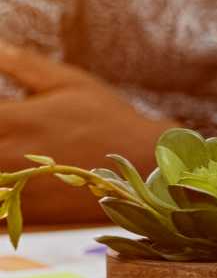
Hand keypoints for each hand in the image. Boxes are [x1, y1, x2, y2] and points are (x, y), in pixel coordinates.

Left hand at [0, 44, 172, 222]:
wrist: (143, 166)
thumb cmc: (107, 118)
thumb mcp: (68, 83)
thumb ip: (22, 65)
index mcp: (9, 120)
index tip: (4, 109)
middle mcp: (2, 155)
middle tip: (10, 126)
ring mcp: (9, 189)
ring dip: (1, 153)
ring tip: (14, 142)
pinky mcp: (20, 213)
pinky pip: (1, 202)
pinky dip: (5, 185)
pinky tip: (16, 168)